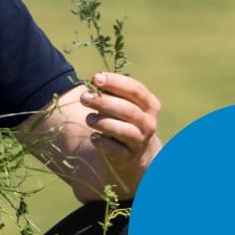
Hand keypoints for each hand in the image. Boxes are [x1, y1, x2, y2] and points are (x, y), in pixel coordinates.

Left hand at [81, 71, 162, 199]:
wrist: (135, 152)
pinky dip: (103, 142)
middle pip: (128, 110)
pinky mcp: (129, 156)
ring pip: (124, 130)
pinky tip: (93, 137)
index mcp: (150, 105)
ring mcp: (140, 140)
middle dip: (104, 102)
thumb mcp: (124, 104)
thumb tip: (96, 80)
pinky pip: (116, 149)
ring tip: (88, 119)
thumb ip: (113, 92)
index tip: (96, 78)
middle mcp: (148, 123)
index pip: (135, 90)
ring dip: (104, 123)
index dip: (116, 82)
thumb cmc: (125, 119)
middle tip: (84, 97)